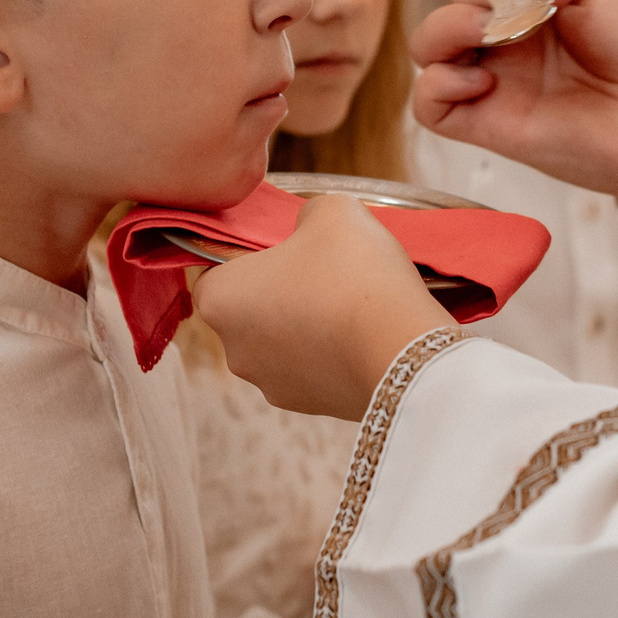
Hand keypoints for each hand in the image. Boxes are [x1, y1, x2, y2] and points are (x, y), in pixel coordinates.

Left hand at [190, 196, 454, 419]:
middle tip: (324, 269)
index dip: (250, 251)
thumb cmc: (354, 273)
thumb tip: (309, 229)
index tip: (287, 245)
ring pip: (280, 341)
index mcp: (219, 300)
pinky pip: (311, 367)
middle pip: (248, 308)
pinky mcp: (307, 406)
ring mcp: (269, 384)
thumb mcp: (331, 211)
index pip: (214, 268)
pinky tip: (362, 333)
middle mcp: (233, 350)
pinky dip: (329, 351)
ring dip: (305, 322)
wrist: (404, 351)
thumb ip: (305, 213)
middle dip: (280, 289)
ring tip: (350, 302)